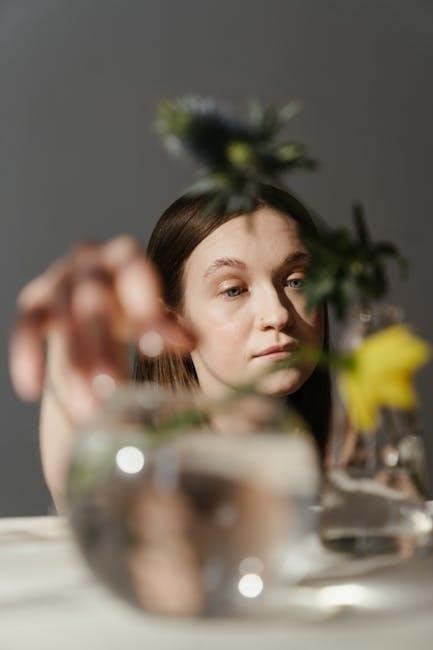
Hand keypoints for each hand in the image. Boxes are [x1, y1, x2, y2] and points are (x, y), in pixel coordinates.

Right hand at [9, 236, 195, 419]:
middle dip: (101, 347)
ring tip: (86, 408)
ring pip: (62, 321)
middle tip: (112, 389)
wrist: (96, 305)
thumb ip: (168, 326)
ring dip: (72, 364)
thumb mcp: (154, 316)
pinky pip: (25, 328)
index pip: (131, 267)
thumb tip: (190, 341)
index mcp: (124, 257)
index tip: (151, 343)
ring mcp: (57, 282)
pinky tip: (32, 388)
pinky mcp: (34, 304)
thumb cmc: (134, 308)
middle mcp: (87, 263)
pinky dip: (27, 356)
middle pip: (92, 302)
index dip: (140, 301)